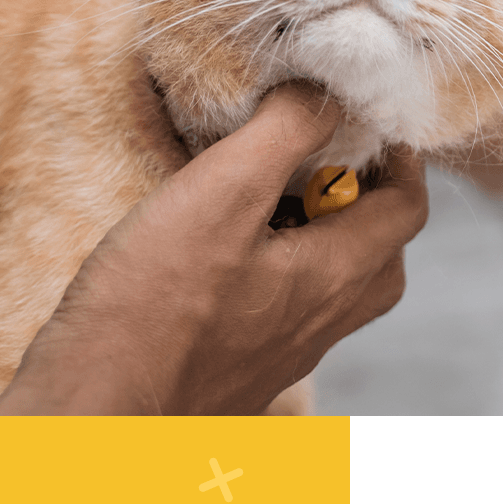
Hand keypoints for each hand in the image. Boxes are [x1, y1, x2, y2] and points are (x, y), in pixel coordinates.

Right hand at [0, 82, 429, 414]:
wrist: (95, 411)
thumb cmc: (151, 307)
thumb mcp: (220, 193)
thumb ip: (282, 134)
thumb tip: (326, 92)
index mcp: (332, 277)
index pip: (407, 210)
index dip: (398, 157)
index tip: (358, 121)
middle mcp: (319, 324)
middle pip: (380, 256)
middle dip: (361, 198)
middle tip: (310, 159)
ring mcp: (280, 355)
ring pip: (333, 288)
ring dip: (318, 236)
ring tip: (260, 200)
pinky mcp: (239, 372)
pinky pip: (285, 313)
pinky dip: (276, 272)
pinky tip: (218, 255)